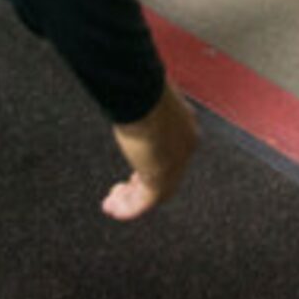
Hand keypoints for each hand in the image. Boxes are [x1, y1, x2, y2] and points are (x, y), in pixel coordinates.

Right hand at [102, 82, 201, 219]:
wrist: (143, 95)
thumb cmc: (139, 89)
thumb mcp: (143, 100)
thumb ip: (139, 106)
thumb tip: (123, 97)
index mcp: (185, 127)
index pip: (172, 155)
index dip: (151, 166)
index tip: (134, 174)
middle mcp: (185, 148)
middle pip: (166, 177)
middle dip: (142, 186)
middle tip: (123, 192)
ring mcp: (175, 164)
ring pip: (156, 193)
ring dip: (132, 200)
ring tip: (113, 204)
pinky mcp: (160, 177)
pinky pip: (144, 202)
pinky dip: (128, 209)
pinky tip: (113, 209)